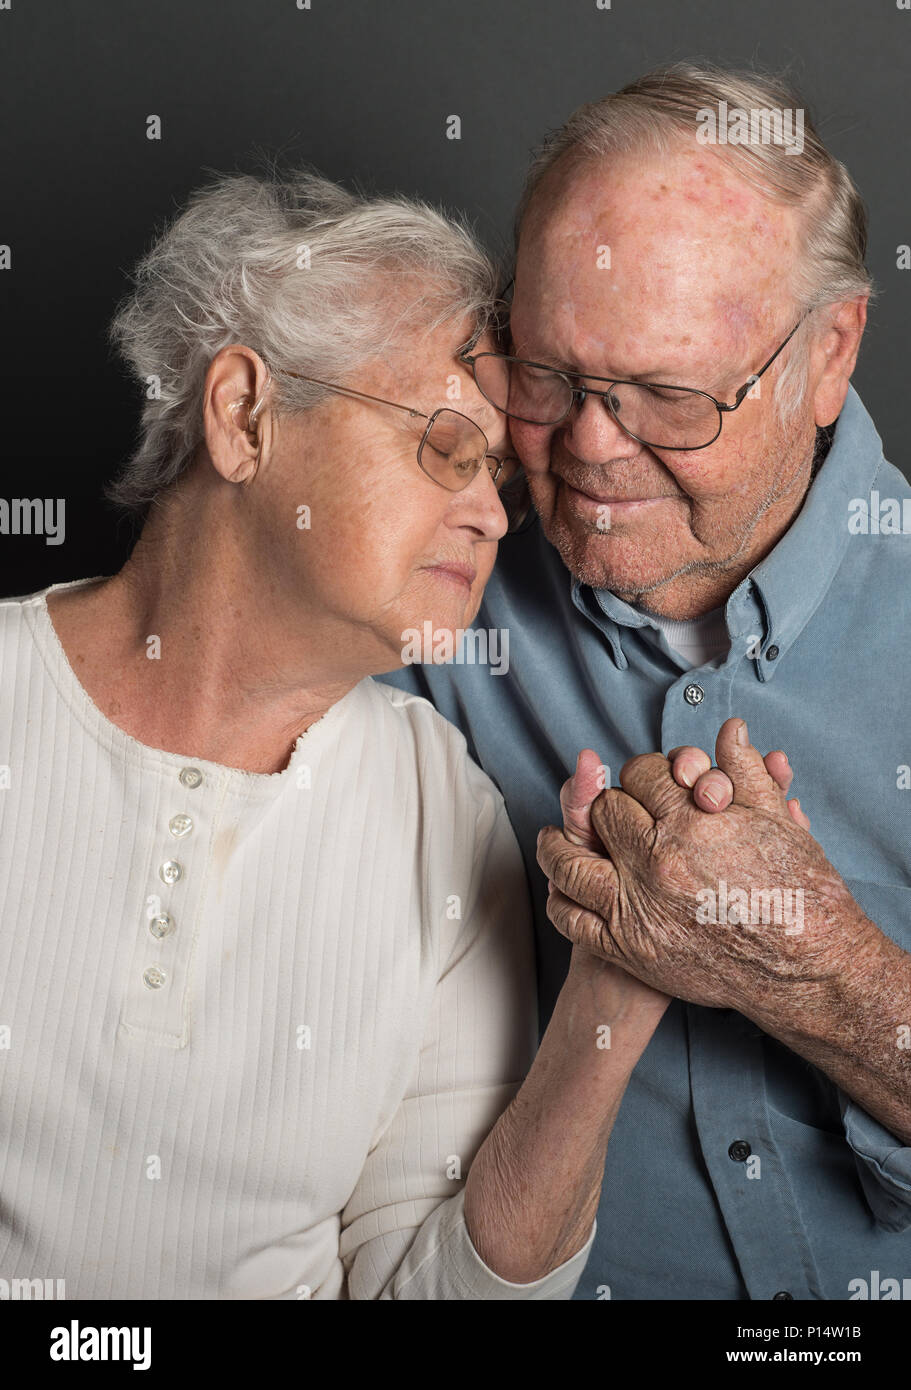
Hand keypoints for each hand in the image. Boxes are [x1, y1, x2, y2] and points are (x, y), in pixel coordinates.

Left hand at [538, 718, 868, 1015]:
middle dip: (612, 804)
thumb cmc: (798, 891)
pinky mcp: (629, 950)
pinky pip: (573, 919)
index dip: (644, 773)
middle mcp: (656, 862)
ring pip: (570, 864)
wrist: (806, 966)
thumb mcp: (774, 820)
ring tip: (555, 839)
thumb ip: (745, 771)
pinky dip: (560, 898)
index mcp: (690, 822)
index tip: (648, 782)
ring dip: (558, 845)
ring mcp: (637, 908)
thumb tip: (730, 731)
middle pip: (606, 812)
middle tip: (616, 810)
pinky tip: (561, 886)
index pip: (640, 775)